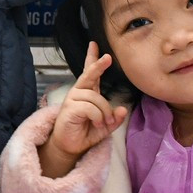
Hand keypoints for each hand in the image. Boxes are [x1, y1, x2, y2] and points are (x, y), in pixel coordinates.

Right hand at [40, 43, 128, 175]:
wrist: (71, 146)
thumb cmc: (86, 132)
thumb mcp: (106, 125)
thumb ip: (115, 118)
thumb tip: (123, 109)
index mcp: (87, 92)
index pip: (90, 72)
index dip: (92, 58)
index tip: (94, 45)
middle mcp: (79, 92)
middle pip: (89, 74)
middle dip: (98, 65)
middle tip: (107, 58)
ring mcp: (73, 99)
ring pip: (96, 97)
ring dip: (104, 112)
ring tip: (103, 123)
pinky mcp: (70, 108)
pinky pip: (90, 108)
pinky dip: (97, 117)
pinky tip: (96, 124)